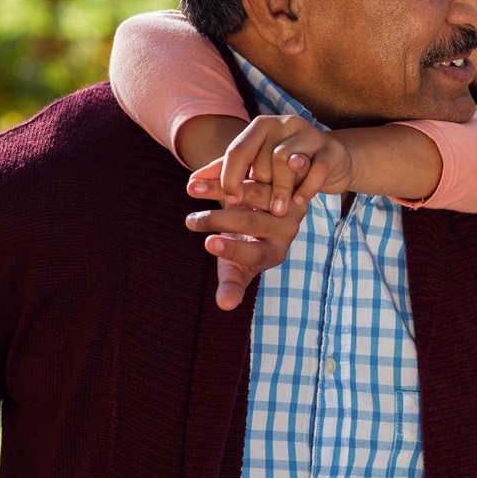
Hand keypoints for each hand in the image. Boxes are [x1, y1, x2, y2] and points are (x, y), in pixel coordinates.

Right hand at [185, 176, 307, 309]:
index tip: (208, 244)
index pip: (254, 254)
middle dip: (217, 220)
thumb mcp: (234, 266)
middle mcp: (287, 228)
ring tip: (191, 189)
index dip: (232, 250)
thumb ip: (231, 284)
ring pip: (253, 192)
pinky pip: (255, 171)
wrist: (254, 212)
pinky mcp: (283, 177)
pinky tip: (201, 173)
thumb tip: (225, 307)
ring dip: (219, 190)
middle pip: (251, 222)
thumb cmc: (238, 246)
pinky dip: (227, 171)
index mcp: (274, 253)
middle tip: (189, 221)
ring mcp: (287, 199)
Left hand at [188, 114, 353, 215]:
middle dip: (258, 187)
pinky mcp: (331, 151)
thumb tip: (191, 181)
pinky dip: (307, 187)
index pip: (238, 150)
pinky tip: (300, 201)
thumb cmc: (285, 163)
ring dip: (281, 189)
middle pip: (262, 157)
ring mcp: (310, 135)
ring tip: (278, 211)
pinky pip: (317, 168)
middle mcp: (285, 124)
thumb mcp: (255, 163)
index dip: (230, 176)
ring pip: (287, 160)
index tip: (227, 201)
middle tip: (254, 210)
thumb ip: (225, 170)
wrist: (332, 157)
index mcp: (262, 125)